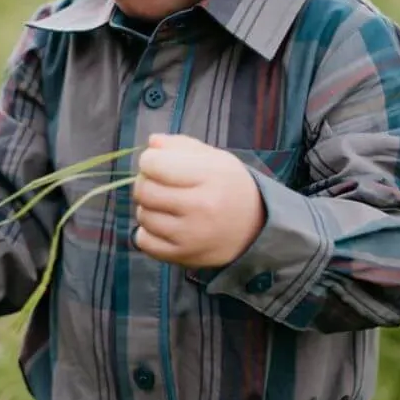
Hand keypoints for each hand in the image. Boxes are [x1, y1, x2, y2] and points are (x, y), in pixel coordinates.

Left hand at [133, 134, 265, 268]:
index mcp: (210, 176)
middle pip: (144, 190)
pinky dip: (148, 232)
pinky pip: (144, 241)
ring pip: (143, 215)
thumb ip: (182, 146)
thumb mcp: (215, 158)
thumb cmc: (229, 186)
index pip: (155, 164)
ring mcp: (191, 235)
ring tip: (166, 204)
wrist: (255, 227)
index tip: (157, 162)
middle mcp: (200, 207)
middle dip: (145, 182)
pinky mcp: (183, 256)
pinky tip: (164, 224)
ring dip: (148, 207)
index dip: (149, 159)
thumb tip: (152, 143)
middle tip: (158, 183)